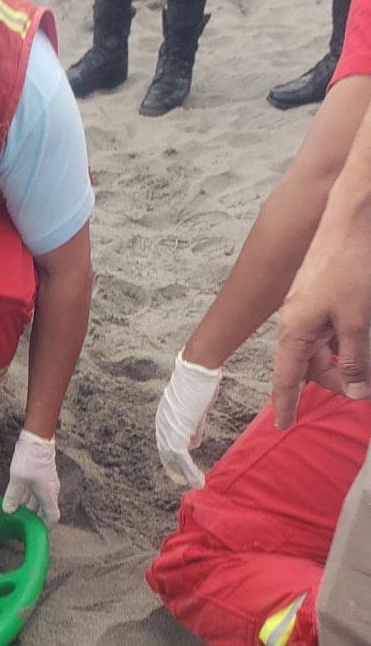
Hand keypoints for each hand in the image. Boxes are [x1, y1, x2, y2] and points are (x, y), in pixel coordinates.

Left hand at [2, 430, 59, 526]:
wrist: (37, 439)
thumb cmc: (30, 458)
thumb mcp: (18, 479)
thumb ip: (13, 496)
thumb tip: (8, 511)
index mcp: (48, 495)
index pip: (52, 517)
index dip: (46, 528)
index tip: (37, 534)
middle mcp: (50, 491)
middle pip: (44, 510)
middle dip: (33, 519)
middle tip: (20, 526)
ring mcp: (47, 483)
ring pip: (38, 501)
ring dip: (28, 508)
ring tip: (15, 514)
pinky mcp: (41, 476)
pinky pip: (36, 492)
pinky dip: (27, 498)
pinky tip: (15, 498)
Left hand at [154, 350, 221, 487]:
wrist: (198, 369)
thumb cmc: (199, 384)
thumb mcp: (196, 409)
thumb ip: (193, 427)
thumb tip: (193, 444)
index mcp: (165, 417)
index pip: (165, 443)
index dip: (171, 457)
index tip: (179, 469)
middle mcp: (162, 423)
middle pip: (165, 453)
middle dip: (173, 468)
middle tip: (181, 481)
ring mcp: (168, 427)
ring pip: (172, 457)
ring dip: (183, 473)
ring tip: (192, 484)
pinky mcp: (178, 429)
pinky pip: (181, 456)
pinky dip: (189, 470)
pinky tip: (197, 480)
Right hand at [272, 208, 370, 427]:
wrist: (352, 220)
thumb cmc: (349, 267)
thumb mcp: (358, 322)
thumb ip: (356, 360)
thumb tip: (357, 392)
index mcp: (295, 331)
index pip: (286, 379)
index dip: (287, 404)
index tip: (283, 425)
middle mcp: (297, 322)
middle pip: (310, 366)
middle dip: (337, 381)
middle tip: (366, 389)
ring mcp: (310, 308)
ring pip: (324, 348)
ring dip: (346, 360)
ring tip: (367, 365)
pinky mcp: (323, 297)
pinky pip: (332, 330)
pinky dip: (347, 341)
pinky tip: (362, 336)